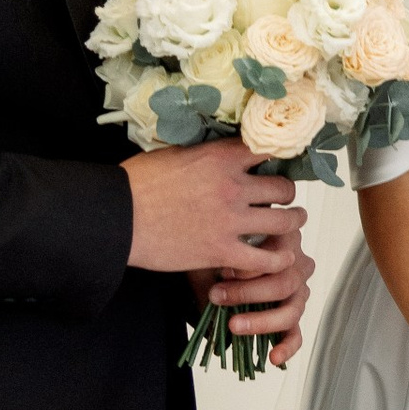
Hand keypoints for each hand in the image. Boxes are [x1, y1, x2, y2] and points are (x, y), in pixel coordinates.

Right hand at [127, 143, 311, 368]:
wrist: (116, 218)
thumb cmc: (136, 184)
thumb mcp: (172, 153)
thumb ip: (203, 153)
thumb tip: (217, 150)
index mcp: (219, 157)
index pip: (267, 149)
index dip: (278, 157)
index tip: (278, 164)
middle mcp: (232, 185)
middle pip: (284, 187)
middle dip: (286, 194)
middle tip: (284, 199)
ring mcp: (230, 220)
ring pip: (285, 222)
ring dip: (292, 223)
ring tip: (292, 224)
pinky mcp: (222, 251)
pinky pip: (266, 259)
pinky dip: (276, 260)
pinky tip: (278, 258)